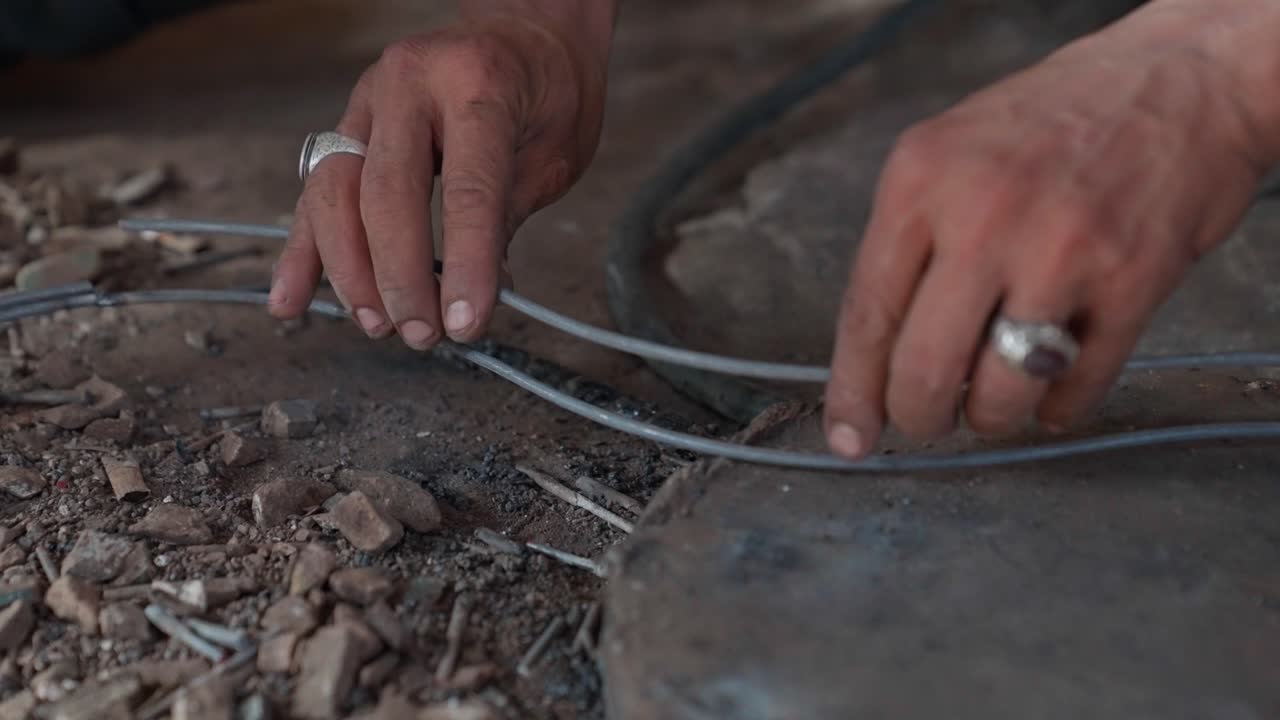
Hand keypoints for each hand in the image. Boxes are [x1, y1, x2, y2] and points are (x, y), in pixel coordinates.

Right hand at [268, 9, 609, 348]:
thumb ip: (506, 217)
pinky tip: (290, 301)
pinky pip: (315, 193)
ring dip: (350, 271)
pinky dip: (303, 251)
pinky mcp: (347, 126)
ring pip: (335, 193)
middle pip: (386, 193)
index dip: (465, 263)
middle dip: (399, 276)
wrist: (525, 29)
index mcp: (476, 84)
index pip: (466, 188)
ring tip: (377, 325)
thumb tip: (470, 297)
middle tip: (422, 334)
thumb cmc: (548, 90)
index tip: (466, 322)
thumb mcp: (553, 151)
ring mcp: (368, 101)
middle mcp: (409, 83)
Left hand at [823, 13, 1274, 457]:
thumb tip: (876, 352)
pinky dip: (1057, 408)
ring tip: (996, 396)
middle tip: (931, 414)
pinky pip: (1076, 388)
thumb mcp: (949, 154)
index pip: (867, 313)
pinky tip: (1051, 392)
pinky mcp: (1131, 282)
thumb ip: (911, 243)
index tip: (849, 436)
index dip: (854, 391)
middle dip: (921, 415)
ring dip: (992, 416)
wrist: (1178, 80)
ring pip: (999, 393)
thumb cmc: (1055, 121)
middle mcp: (984, 216)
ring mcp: (1061, 251)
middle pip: (923, 368)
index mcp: (921, 181)